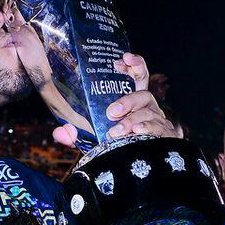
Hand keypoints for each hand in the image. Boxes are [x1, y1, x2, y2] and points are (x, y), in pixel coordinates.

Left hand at [52, 53, 177, 146]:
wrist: (137, 166)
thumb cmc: (116, 145)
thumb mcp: (93, 137)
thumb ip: (76, 135)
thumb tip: (59, 133)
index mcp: (133, 101)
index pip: (138, 75)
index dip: (134, 64)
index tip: (124, 58)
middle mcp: (147, 108)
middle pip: (143, 94)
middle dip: (127, 101)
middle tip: (111, 112)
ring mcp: (158, 121)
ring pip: (148, 114)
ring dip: (131, 121)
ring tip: (116, 132)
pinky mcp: (165, 135)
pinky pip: (159, 129)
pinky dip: (147, 130)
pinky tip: (137, 134)